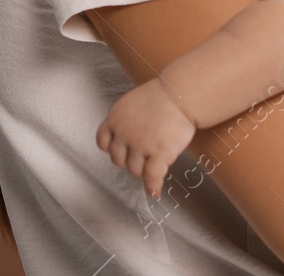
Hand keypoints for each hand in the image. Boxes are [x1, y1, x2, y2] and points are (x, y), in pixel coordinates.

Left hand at [95, 77, 197, 198]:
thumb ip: (125, 120)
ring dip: (144, 170)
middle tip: (144, 155)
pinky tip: (155, 191)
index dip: (113, 148)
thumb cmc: (162, 95)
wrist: (181, 94)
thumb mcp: (132, 102)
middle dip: (130, 160)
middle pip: (119, 160)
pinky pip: (152, 177)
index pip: (103, 143)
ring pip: (135, 170)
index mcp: (115, 119)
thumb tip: (124, 135)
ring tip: (154, 164)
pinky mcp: (159, 154)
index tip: (122, 150)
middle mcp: (124, 134)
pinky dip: (153, 186)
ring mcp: (140, 145)